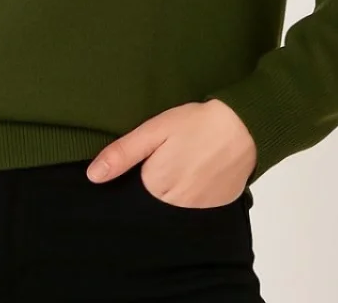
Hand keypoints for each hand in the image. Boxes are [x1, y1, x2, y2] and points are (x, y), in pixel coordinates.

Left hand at [85, 99, 256, 207]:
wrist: (244, 127)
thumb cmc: (195, 124)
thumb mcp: (154, 130)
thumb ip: (123, 154)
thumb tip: (93, 177)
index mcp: (154, 187)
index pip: (129, 195)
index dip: (130, 180)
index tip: (136, 167)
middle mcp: (173, 207)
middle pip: (149, 206)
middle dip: (147, 189)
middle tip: (159, 163)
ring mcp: (195, 212)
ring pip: (169, 210)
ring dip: (167, 195)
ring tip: (176, 169)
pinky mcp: (214, 211)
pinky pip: (191, 212)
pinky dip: (187, 198)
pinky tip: (191, 177)